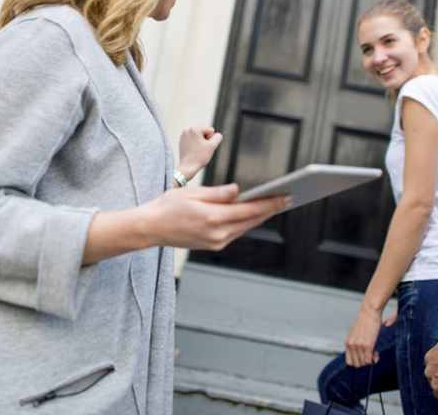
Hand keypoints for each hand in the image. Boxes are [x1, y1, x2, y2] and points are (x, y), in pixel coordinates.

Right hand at [144, 183, 286, 250]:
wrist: (150, 228)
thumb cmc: (168, 206)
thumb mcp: (193, 193)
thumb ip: (218, 193)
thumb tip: (238, 191)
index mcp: (213, 217)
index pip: (250, 210)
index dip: (270, 203)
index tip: (286, 196)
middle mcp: (217, 233)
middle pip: (252, 220)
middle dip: (270, 209)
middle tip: (288, 198)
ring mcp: (216, 242)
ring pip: (245, 227)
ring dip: (260, 217)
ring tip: (274, 205)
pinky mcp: (213, 245)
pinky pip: (235, 232)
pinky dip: (246, 222)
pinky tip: (253, 214)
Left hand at [178, 126, 222, 179]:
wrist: (187, 168)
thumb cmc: (199, 157)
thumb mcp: (212, 146)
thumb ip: (218, 137)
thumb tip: (217, 135)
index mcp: (194, 129)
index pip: (210, 130)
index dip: (210, 140)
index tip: (204, 147)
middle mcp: (187, 130)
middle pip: (204, 133)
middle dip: (205, 140)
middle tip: (201, 150)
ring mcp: (183, 136)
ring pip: (198, 137)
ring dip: (200, 143)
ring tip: (197, 151)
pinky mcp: (181, 142)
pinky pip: (193, 141)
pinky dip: (195, 146)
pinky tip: (193, 152)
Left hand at [345, 306, 395, 367]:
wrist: (369, 312)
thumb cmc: (364, 322)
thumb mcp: (356, 334)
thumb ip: (357, 345)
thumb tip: (364, 357)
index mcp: (347, 343)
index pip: (350, 362)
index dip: (358, 362)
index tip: (364, 358)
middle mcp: (351, 345)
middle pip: (357, 364)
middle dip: (365, 362)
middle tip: (371, 355)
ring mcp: (359, 345)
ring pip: (364, 363)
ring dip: (370, 360)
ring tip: (374, 352)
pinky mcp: (368, 345)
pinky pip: (369, 360)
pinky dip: (374, 359)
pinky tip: (376, 353)